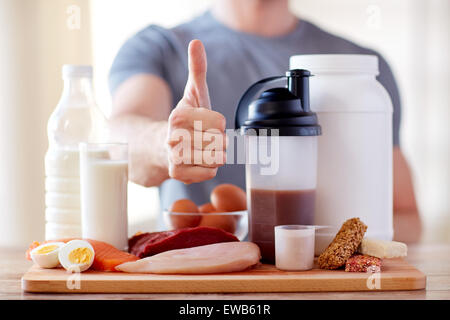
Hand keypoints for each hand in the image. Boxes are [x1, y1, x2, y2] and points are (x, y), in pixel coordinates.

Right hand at [166, 40, 226, 183]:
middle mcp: (173, 136)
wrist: (159, 146)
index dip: (218, 122)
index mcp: (179, 115)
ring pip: (215, 158)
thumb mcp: (192, 94)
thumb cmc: (184, 120)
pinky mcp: (177, 174)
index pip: (219, 122)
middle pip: (219, 141)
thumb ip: (197, 69)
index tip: (206, 122)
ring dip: (214, 154)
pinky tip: (197, 161)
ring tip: (201, 148)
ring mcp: (174, 157)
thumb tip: (196, 42)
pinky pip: (210, 172)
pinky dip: (208, 168)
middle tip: (204, 137)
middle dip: (218, 139)